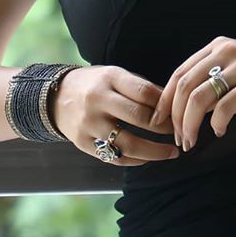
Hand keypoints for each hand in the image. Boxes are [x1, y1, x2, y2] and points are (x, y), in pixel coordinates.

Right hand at [53, 65, 180, 165]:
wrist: (56, 97)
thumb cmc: (95, 85)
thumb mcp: (115, 76)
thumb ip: (141, 88)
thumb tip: (173, 105)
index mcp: (109, 78)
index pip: (144, 92)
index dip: (166, 105)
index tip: (180, 113)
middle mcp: (98, 100)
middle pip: (139, 117)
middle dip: (164, 128)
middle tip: (180, 133)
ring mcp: (89, 123)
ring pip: (127, 143)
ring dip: (154, 152)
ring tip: (171, 153)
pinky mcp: (82, 143)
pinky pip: (114, 157)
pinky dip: (135, 160)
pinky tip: (148, 158)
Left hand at [152, 37, 235, 151]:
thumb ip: (213, 82)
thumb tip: (180, 106)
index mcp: (218, 47)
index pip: (180, 73)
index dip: (165, 100)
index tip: (159, 123)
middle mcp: (227, 50)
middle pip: (185, 86)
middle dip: (175, 117)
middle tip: (179, 139)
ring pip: (200, 98)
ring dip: (190, 124)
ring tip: (192, 141)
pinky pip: (225, 106)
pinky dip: (217, 122)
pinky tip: (219, 131)